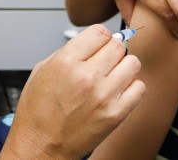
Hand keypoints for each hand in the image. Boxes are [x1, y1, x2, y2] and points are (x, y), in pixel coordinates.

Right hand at [0, 25, 144, 159]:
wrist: (41, 145)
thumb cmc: (38, 111)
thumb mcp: (42, 70)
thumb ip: (69, 52)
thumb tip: (91, 42)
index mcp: (66, 62)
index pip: (99, 32)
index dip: (99, 37)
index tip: (98, 44)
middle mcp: (87, 76)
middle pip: (118, 45)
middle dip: (111, 51)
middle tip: (104, 61)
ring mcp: (104, 96)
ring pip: (133, 63)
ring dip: (124, 66)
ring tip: (112, 75)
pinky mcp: (116, 114)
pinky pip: (139, 87)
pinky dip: (131, 87)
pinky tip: (118, 91)